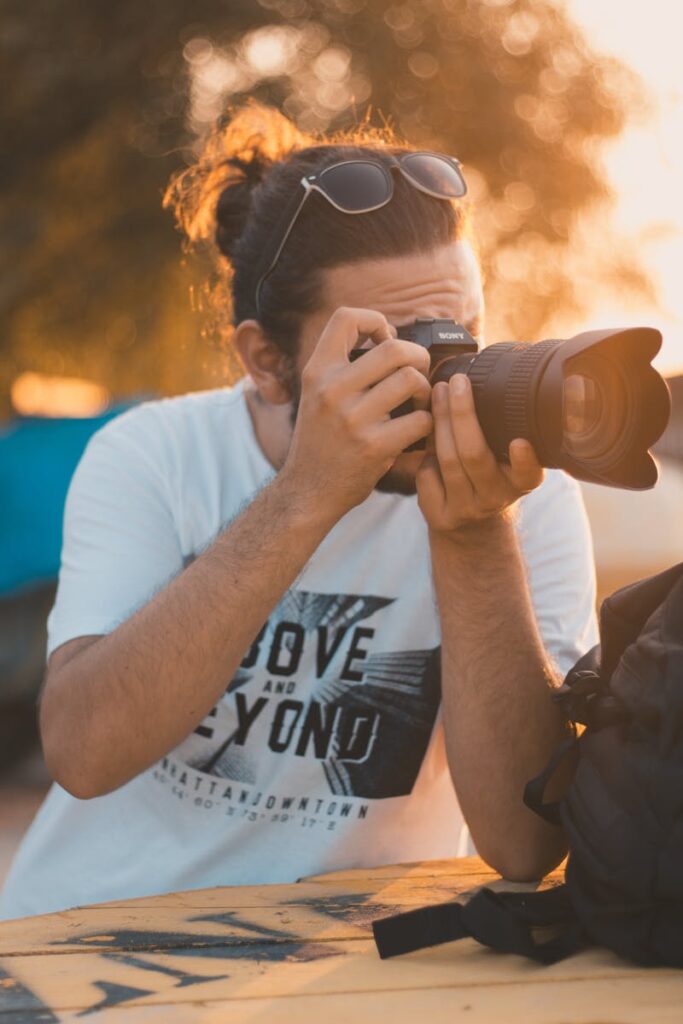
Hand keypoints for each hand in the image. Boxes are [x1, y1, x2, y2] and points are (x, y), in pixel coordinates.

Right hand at [281, 306, 432, 520]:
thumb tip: (389, 336)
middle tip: (416, 373)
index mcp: (317, 371)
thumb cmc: (321, 439)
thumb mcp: (317, 394)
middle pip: (394, 348)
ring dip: (425, 390)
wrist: (307, 491)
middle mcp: (331, 390)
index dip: (374, 321)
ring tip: (418, 403)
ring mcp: (353, 419)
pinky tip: (417, 430)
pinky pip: (421, 419)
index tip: (383, 341)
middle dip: (416, 357)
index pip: (346, 317)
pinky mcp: (374, 447)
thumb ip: (344, 366)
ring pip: (412, 380)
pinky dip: (427, 424)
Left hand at [416, 373, 543, 534]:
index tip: (520, 442)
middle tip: (455, 383)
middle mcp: (497, 498)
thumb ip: (501, 429)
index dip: (525, 461)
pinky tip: (426, 438)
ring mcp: (467, 509)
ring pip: (447, 462)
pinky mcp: (441, 517)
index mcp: (522, 482)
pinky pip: (426, 476)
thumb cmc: (489, 477)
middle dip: (461, 414)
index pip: (528, 474)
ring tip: (436, 393)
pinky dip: (423, 453)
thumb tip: (477, 376)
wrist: (472, 529)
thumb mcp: (507, 460)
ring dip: (439, 423)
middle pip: (474, 456)